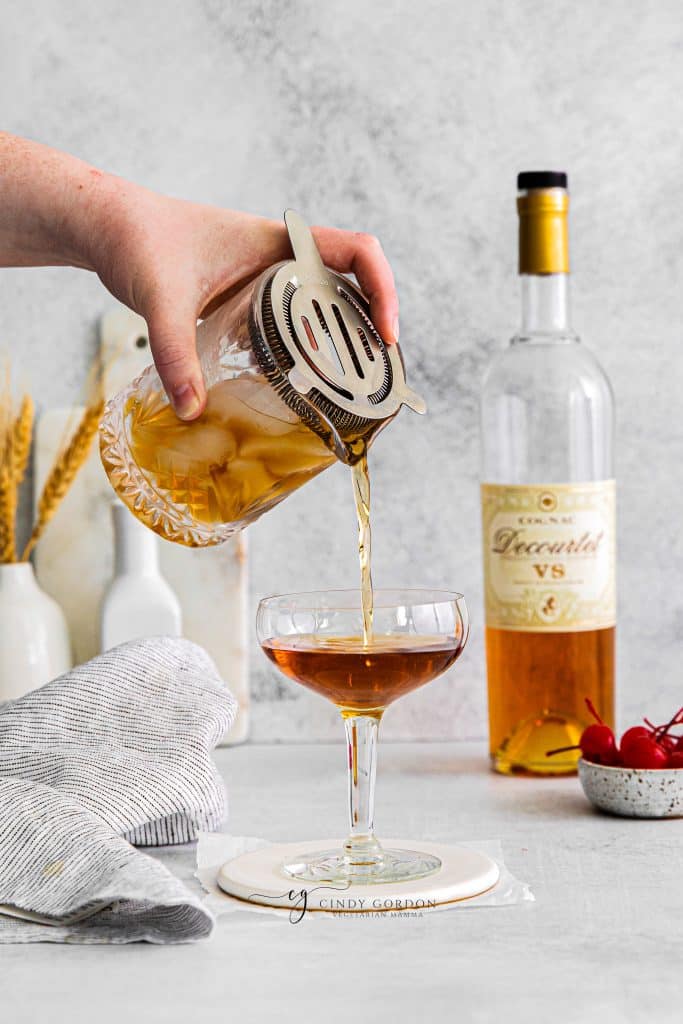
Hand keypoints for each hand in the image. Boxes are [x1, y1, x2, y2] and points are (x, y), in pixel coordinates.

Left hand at [90, 185, 398, 418]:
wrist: (108, 229)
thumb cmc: (139, 240)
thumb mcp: (162, 296)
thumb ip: (175, 352)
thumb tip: (192, 411)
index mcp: (279, 241)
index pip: (358, 251)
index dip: (384, 290)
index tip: (386, 334)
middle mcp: (281, 260)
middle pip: (351, 288)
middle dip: (371, 329)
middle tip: (374, 378)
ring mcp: (265, 281)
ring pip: (322, 310)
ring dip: (340, 344)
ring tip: (346, 390)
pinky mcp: (246, 303)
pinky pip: (290, 327)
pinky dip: (303, 354)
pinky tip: (295, 389)